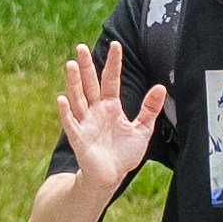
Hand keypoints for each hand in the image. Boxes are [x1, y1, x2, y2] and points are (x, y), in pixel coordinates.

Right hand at [56, 41, 165, 191]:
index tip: (116, 45)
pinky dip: (66, 112)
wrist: (111, 176)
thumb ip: (150, 108)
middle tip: (80, 47)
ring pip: (78, 99)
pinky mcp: (79, 138)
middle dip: (86, 66)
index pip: (111, 80)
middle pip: (90, 84)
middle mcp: (96, 111)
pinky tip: (61, 98)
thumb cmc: (123, 153)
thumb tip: (160, 87)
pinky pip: (71, 123)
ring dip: (74, 82)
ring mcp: (85, 123)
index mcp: (110, 106)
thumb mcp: (142, 129)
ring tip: (70, 64)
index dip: (113, 64)